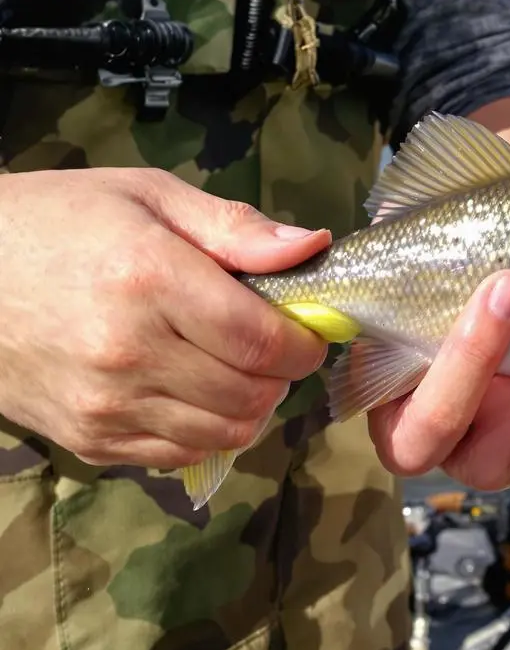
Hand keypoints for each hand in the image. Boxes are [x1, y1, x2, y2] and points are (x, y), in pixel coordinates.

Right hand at [0, 168, 329, 467]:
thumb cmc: (58, 221)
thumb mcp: (147, 197)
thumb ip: (234, 229)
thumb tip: (311, 248)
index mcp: (149, 281)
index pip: (264, 341)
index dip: (303, 342)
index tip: (305, 329)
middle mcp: (129, 353)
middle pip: (254, 394)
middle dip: (280, 373)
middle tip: (265, 344)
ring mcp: (106, 405)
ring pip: (227, 433)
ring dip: (249, 405)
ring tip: (229, 367)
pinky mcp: (90, 441)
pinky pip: (183, 453)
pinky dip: (206, 428)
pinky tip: (191, 390)